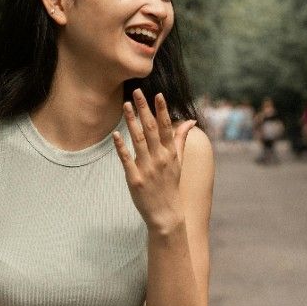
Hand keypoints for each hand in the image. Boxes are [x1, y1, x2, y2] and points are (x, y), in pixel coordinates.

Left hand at [114, 90, 196, 234]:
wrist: (166, 214)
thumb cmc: (171, 185)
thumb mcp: (179, 162)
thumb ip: (181, 139)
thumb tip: (190, 121)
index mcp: (171, 153)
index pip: (166, 127)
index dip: (162, 110)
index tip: (157, 94)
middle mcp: (160, 158)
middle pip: (151, 129)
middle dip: (144, 109)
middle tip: (137, 91)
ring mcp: (147, 168)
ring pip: (138, 140)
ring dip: (131, 121)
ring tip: (126, 105)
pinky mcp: (135, 179)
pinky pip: (126, 159)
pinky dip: (121, 146)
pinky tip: (116, 134)